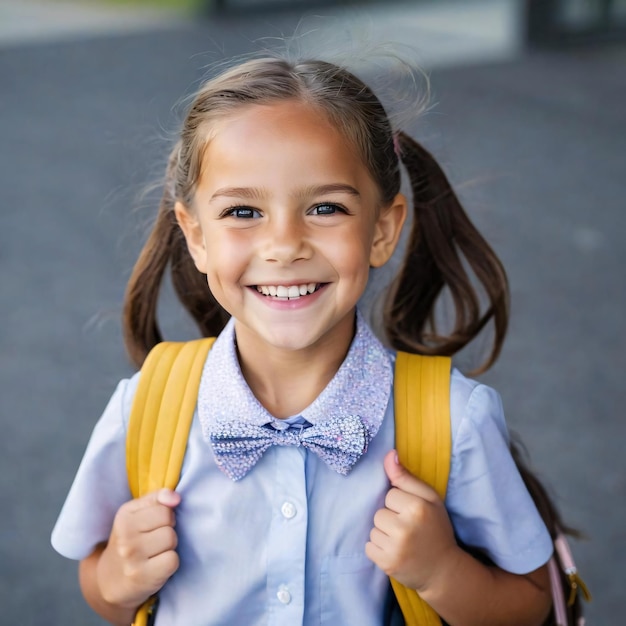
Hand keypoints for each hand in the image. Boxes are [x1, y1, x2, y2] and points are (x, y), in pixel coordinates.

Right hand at [97, 489, 180, 608]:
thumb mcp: (136, 514)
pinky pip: (172, 560)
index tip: (154, 526)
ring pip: (171, 539)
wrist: (110, 580)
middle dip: (168, 530)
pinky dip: (170, 564)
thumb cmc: (130, 541)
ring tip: (155, 553)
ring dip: (169, 547)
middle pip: (169, 522)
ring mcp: (132, 557)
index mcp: (124, 515)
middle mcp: (125, 535)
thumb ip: (157, 499)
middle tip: (155, 541)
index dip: (165, 516)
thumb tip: (176, 498)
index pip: (164, 507)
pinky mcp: (141, 577)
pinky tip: (157, 567)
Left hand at [365, 450, 457, 591]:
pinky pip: (369, 547)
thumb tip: (389, 455)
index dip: (399, 503)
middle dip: (390, 518)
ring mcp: (395, 548)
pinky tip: (395, 551)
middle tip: (407, 529)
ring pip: (373, 529)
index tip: (411, 513)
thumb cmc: (436, 529)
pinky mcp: (387, 564)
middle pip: (379, 512)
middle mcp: (405, 527)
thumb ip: (406, 477)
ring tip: (402, 541)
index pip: (389, 494)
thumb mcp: (429, 498)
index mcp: (417, 507)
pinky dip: (378, 549)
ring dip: (384, 534)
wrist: (443, 570)